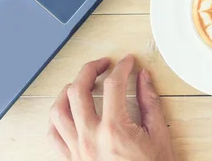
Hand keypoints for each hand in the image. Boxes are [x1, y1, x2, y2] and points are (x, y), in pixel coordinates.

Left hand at [48, 55, 175, 160]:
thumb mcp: (158, 135)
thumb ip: (149, 102)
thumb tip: (143, 77)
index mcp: (115, 130)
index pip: (113, 85)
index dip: (122, 67)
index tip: (128, 62)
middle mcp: (90, 138)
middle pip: (78, 90)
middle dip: (91, 69)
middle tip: (104, 64)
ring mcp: (76, 150)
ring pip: (58, 110)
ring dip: (68, 90)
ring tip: (81, 83)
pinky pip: (52, 134)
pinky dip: (58, 117)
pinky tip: (69, 111)